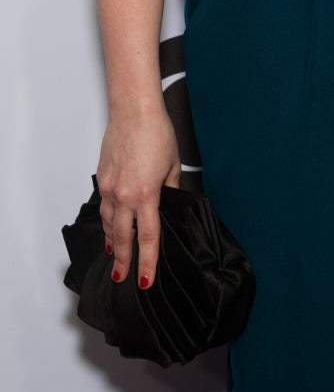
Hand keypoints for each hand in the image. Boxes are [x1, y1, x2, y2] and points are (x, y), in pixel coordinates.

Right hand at [97, 111, 180, 287]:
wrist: (134, 111)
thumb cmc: (157, 133)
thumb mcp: (173, 166)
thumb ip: (171, 190)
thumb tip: (169, 204)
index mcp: (146, 195)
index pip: (147, 238)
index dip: (147, 262)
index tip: (145, 280)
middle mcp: (124, 195)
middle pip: (123, 238)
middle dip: (124, 261)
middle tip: (122, 279)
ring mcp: (110, 188)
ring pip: (109, 224)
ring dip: (113, 244)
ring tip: (116, 259)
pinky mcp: (103, 179)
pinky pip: (104, 208)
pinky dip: (106, 222)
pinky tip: (109, 229)